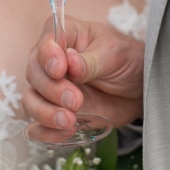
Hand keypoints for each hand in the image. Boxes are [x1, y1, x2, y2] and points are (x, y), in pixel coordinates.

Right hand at [23, 16, 144, 128]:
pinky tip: (64, 134)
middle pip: (34, 73)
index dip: (48, 56)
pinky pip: (38, 125)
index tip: (60, 70)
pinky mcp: (55, 111)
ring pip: (31, 99)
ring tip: (69, 121)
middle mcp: (51, 60)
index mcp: (66, 35)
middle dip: (51, 89)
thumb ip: (92, 61)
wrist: (139, 88)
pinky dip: (45, 132)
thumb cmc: (127, 60)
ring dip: (45, 113)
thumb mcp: (116, 54)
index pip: (46, 42)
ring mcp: (51, 88)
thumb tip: (71, 61)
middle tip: (75, 100)